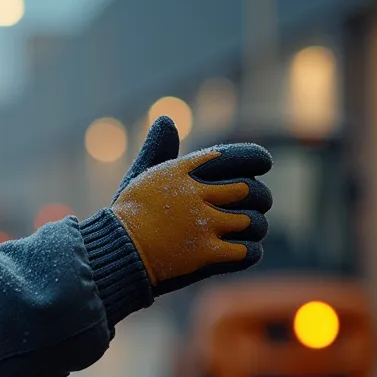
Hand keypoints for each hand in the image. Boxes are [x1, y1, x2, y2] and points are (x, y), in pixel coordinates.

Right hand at [110, 116, 272, 295]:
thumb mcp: (142, 177)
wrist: (114, 254)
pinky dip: (250, 252)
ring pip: (255, 222)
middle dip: (261, 199)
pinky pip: (248, 252)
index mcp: (184, 172)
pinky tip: (241, 251)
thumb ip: (159, 149)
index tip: (262, 166)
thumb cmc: (129, 215)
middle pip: (253, 191)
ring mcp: (203, 226)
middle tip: (258, 205)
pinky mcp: (206, 256)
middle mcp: (196, 195)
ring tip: (248, 231)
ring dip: (256, 228)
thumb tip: (165, 120)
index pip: (238, 157)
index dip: (257, 160)